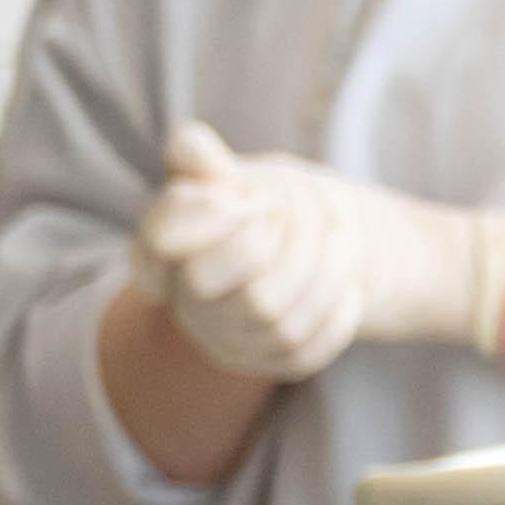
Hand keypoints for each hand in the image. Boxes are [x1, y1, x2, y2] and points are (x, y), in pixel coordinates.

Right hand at [134, 125, 504, 379]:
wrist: (322, 242)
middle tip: (300, 207)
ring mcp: (232, 340)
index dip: (202, 214)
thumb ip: (206, 161)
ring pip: (272, 316)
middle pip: (213, 282)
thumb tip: (188, 142)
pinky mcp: (278, 362)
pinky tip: (345, 277)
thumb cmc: (266, 205)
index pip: (159, 239)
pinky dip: (338, 304)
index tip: (241, 194)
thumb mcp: (237, 174)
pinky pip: (311, 346)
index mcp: (162, 252)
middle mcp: (188, 304)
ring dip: (320, 264)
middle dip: (271, 234)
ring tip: (338, 233)